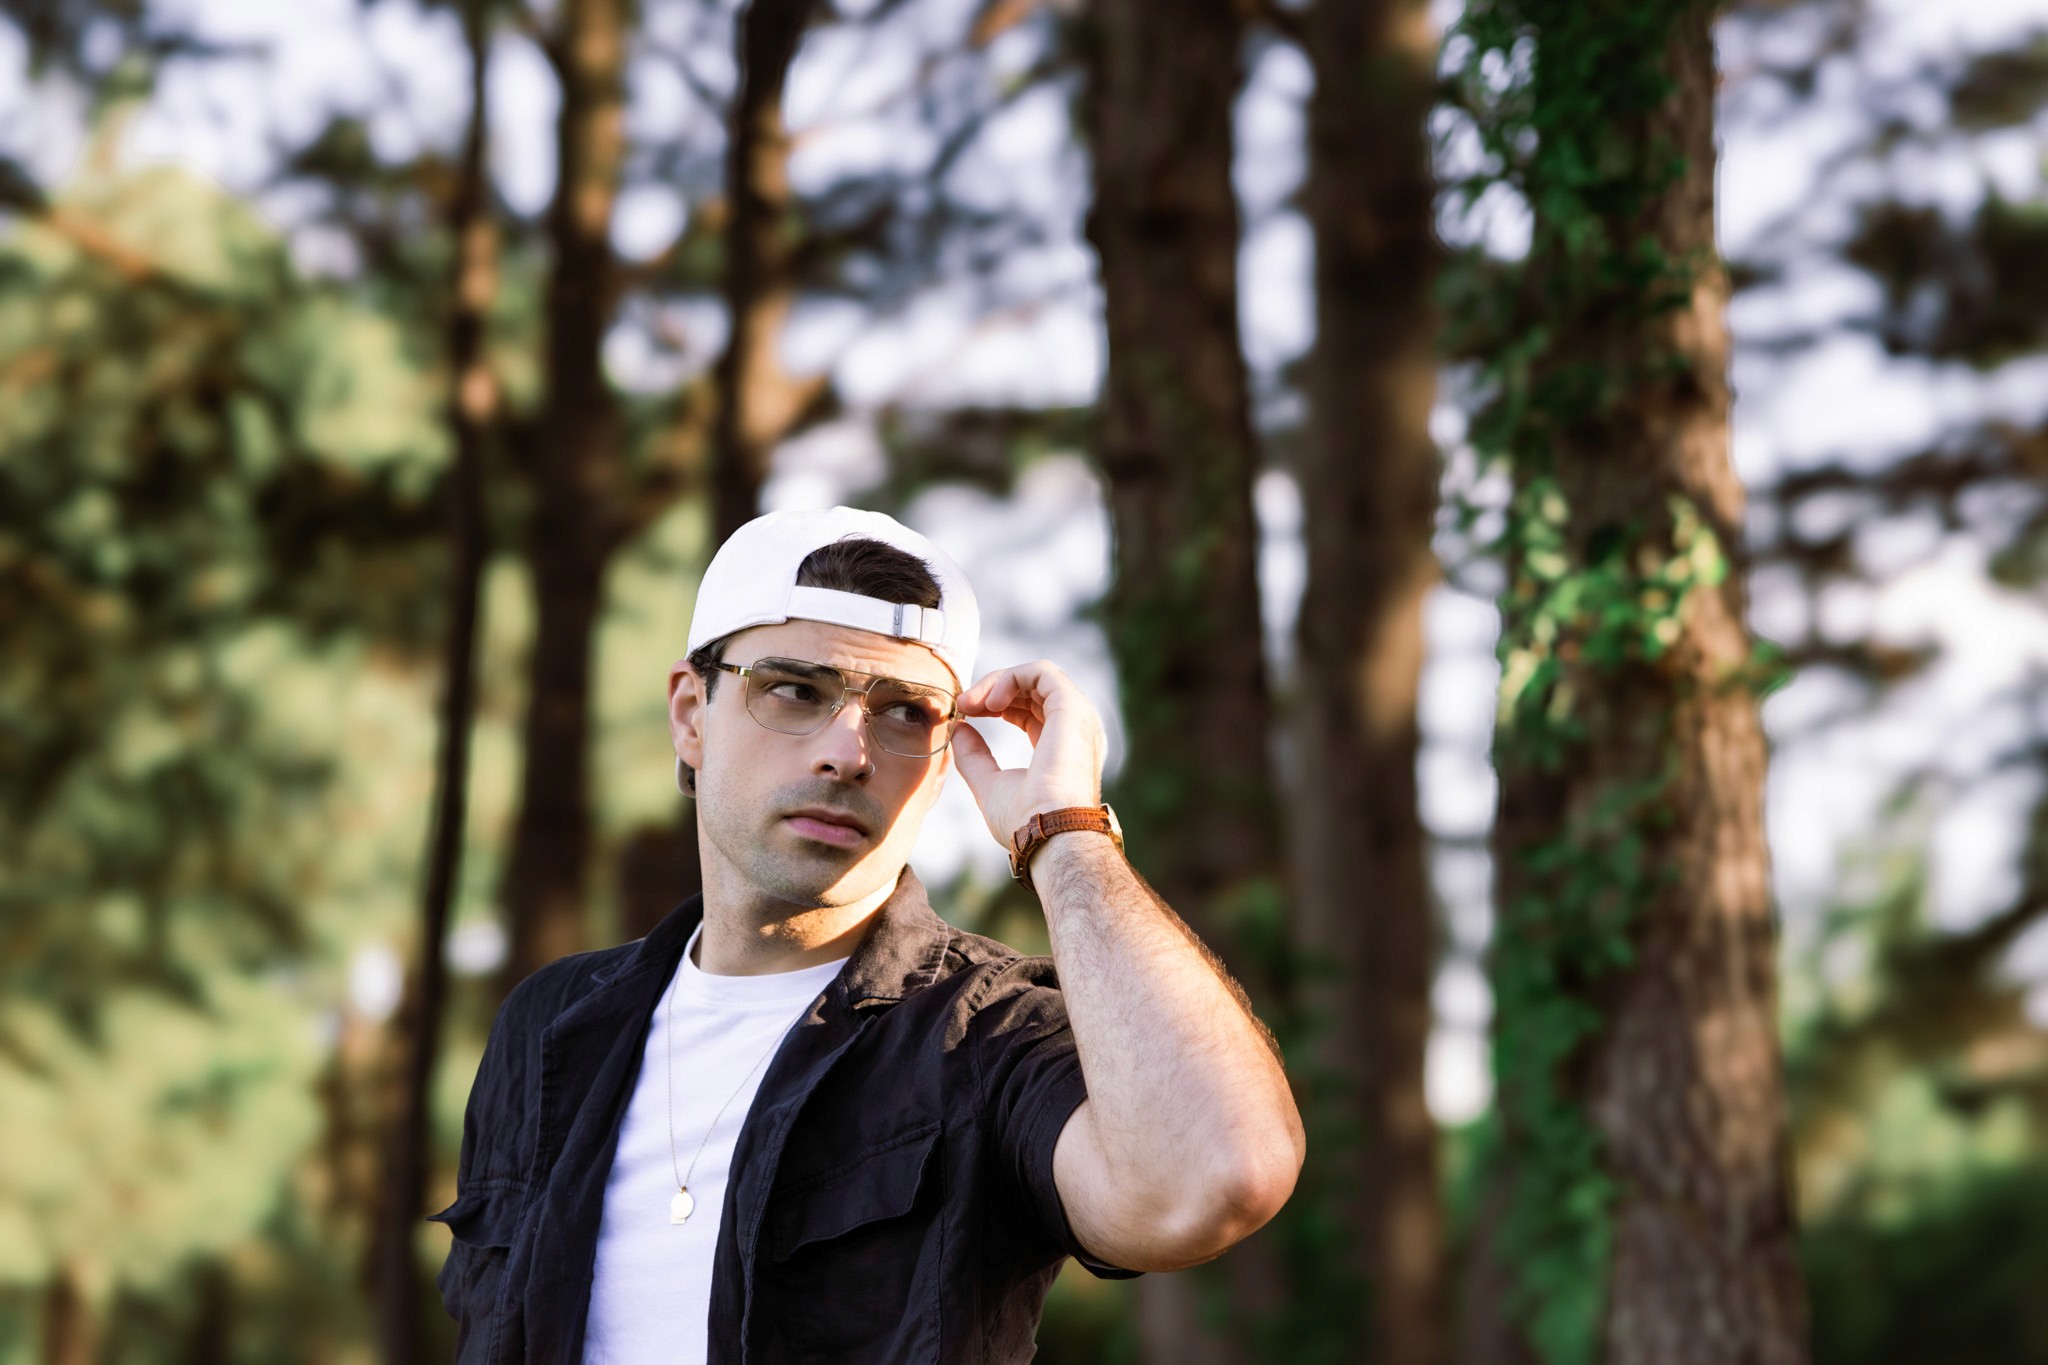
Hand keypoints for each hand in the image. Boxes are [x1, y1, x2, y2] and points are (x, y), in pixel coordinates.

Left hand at [949, 660, 1107, 848]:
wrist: (1046, 833)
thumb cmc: (1023, 820)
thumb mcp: (989, 784)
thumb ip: (975, 756)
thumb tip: (959, 728)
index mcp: (1059, 746)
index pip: (1029, 709)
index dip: (995, 704)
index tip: (965, 714)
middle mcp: (1073, 729)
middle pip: (1032, 689)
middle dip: (991, 690)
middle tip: (963, 705)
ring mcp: (1076, 716)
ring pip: (1036, 676)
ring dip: (997, 682)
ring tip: (971, 703)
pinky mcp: (1071, 706)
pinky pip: (1041, 672)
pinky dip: (1010, 678)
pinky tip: (990, 701)